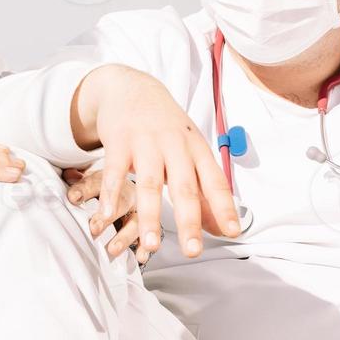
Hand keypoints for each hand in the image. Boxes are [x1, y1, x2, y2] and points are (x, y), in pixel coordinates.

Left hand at [64, 168, 148, 263]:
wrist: (137, 184)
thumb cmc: (107, 186)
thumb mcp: (93, 180)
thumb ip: (81, 181)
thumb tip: (68, 175)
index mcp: (112, 177)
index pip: (96, 183)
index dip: (84, 190)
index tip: (73, 198)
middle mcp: (128, 193)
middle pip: (120, 202)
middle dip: (107, 216)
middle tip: (94, 228)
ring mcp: (140, 209)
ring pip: (135, 222)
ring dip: (124, 236)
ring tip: (113, 249)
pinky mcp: (148, 225)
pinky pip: (148, 237)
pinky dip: (144, 247)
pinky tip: (140, 256)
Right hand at [73, 65, 240, 258]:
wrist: (132, 88)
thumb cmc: (166, 128)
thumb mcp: (190, 152)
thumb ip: (204, 191)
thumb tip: (223, 229)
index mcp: (196, 149)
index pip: (215, 181)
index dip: (224, 207)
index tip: (233, 233)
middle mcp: (174, 145)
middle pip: (184, 187)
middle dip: (189, 221)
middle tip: (193, 251)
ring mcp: (145, 143)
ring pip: (149, 184)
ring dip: (150, 216)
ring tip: (150, 245)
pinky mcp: (118, 141)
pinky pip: (114, 172)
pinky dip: (111, 194)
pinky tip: (107, 215)